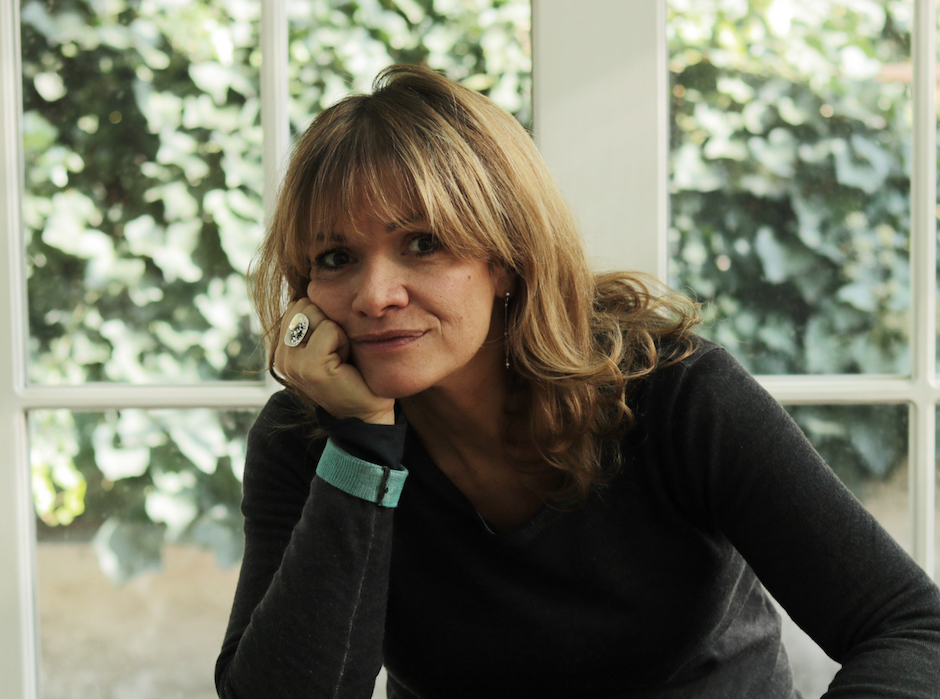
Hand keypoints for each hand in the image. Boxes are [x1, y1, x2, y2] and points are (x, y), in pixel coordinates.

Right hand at [273, 299, 394, 424]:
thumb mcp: (327, 342)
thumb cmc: (353, 374)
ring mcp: (292, 363)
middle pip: (304, 305)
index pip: (297, 305)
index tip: (332, 346)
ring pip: (314, 314)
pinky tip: (345, 363)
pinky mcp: (309, 367)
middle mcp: (281, 356)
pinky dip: (343, 341)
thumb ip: (314, 321)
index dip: (322, 318)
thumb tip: (314, 284)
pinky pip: (330, 329)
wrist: (365, 412)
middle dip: (328, 321)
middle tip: (338, 351)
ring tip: (340, 357)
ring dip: (337, 331)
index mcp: (282, 350)